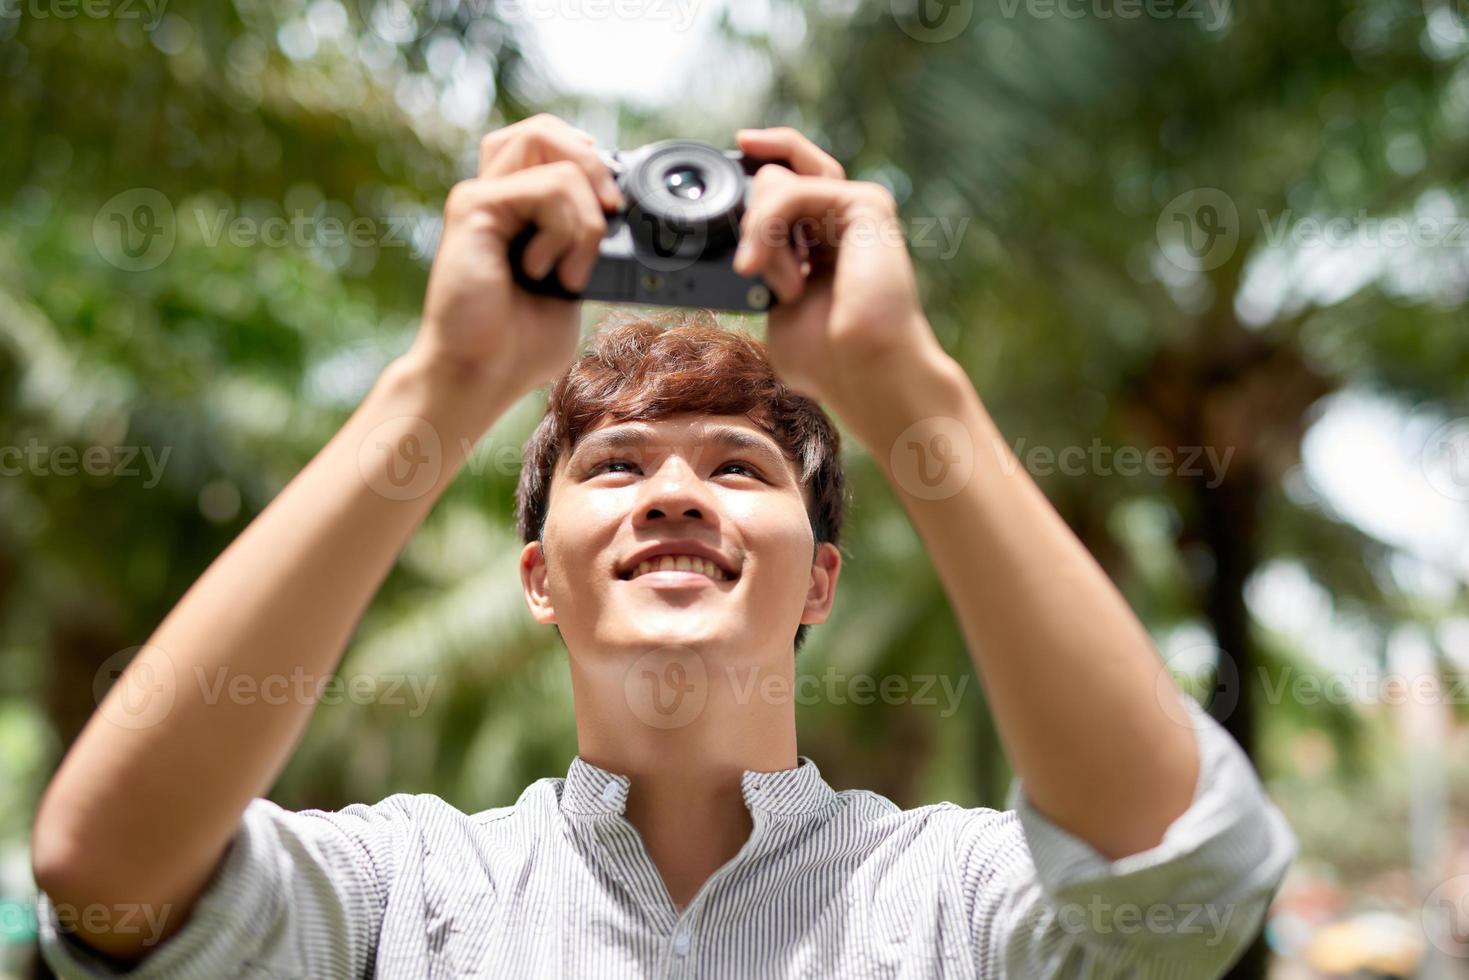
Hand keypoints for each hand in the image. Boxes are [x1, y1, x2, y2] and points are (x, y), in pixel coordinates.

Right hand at [410, 114, 622, 399]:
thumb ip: (591, 244)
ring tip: (573, 264)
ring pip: (550, 146)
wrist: (480, 375)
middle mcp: (495, 194)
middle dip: (594, 164)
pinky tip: (548, 271)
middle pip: (547, 128)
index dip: (594, 162)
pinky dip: (566, 230)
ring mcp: (481, 196)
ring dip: (584, 208)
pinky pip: (546, 186)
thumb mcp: (575, 286)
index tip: (617, 209)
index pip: (554, 144)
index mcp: (517, 209)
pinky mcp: (473, 207)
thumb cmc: (519, 345)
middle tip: (612, 213)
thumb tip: (623, 212)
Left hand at [732, 128, 948, 414]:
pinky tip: (770, 270)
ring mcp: (856, 208)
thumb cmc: (829, 360)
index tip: (725, 165)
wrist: (868, 374)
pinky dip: (769, 229)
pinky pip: (794, 190)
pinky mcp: (866, 204)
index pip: (784, 179)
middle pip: (778, 169)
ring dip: (757, 232)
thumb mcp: (774, 308)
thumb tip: (734, 249)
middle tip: (748, 268)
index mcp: (821, 240)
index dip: (753, 165)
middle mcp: (840, 219)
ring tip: (762, 277)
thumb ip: (759, 269)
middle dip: (747, 219)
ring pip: (778, 178)